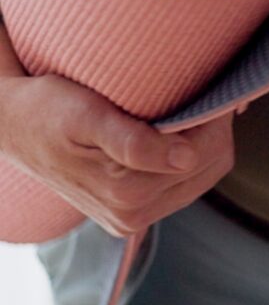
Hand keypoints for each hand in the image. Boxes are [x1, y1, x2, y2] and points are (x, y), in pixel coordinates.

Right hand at [0, 73, 234, 237]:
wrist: (12, 127)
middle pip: (212, 166)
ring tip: (183, 110)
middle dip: (212, 128)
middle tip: (198, 93)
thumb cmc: (46, 111)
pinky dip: (190, 154)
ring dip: (204, 141)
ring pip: (206, 174)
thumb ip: (132, 141)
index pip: (206, 152)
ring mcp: (134, 217)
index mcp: (126, 193)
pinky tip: (173, 132)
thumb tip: (183, 158)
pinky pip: (186, 182)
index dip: (213, 116)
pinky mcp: (133, 211)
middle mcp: (132, 215)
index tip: (206, 87)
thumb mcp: (85, 116)